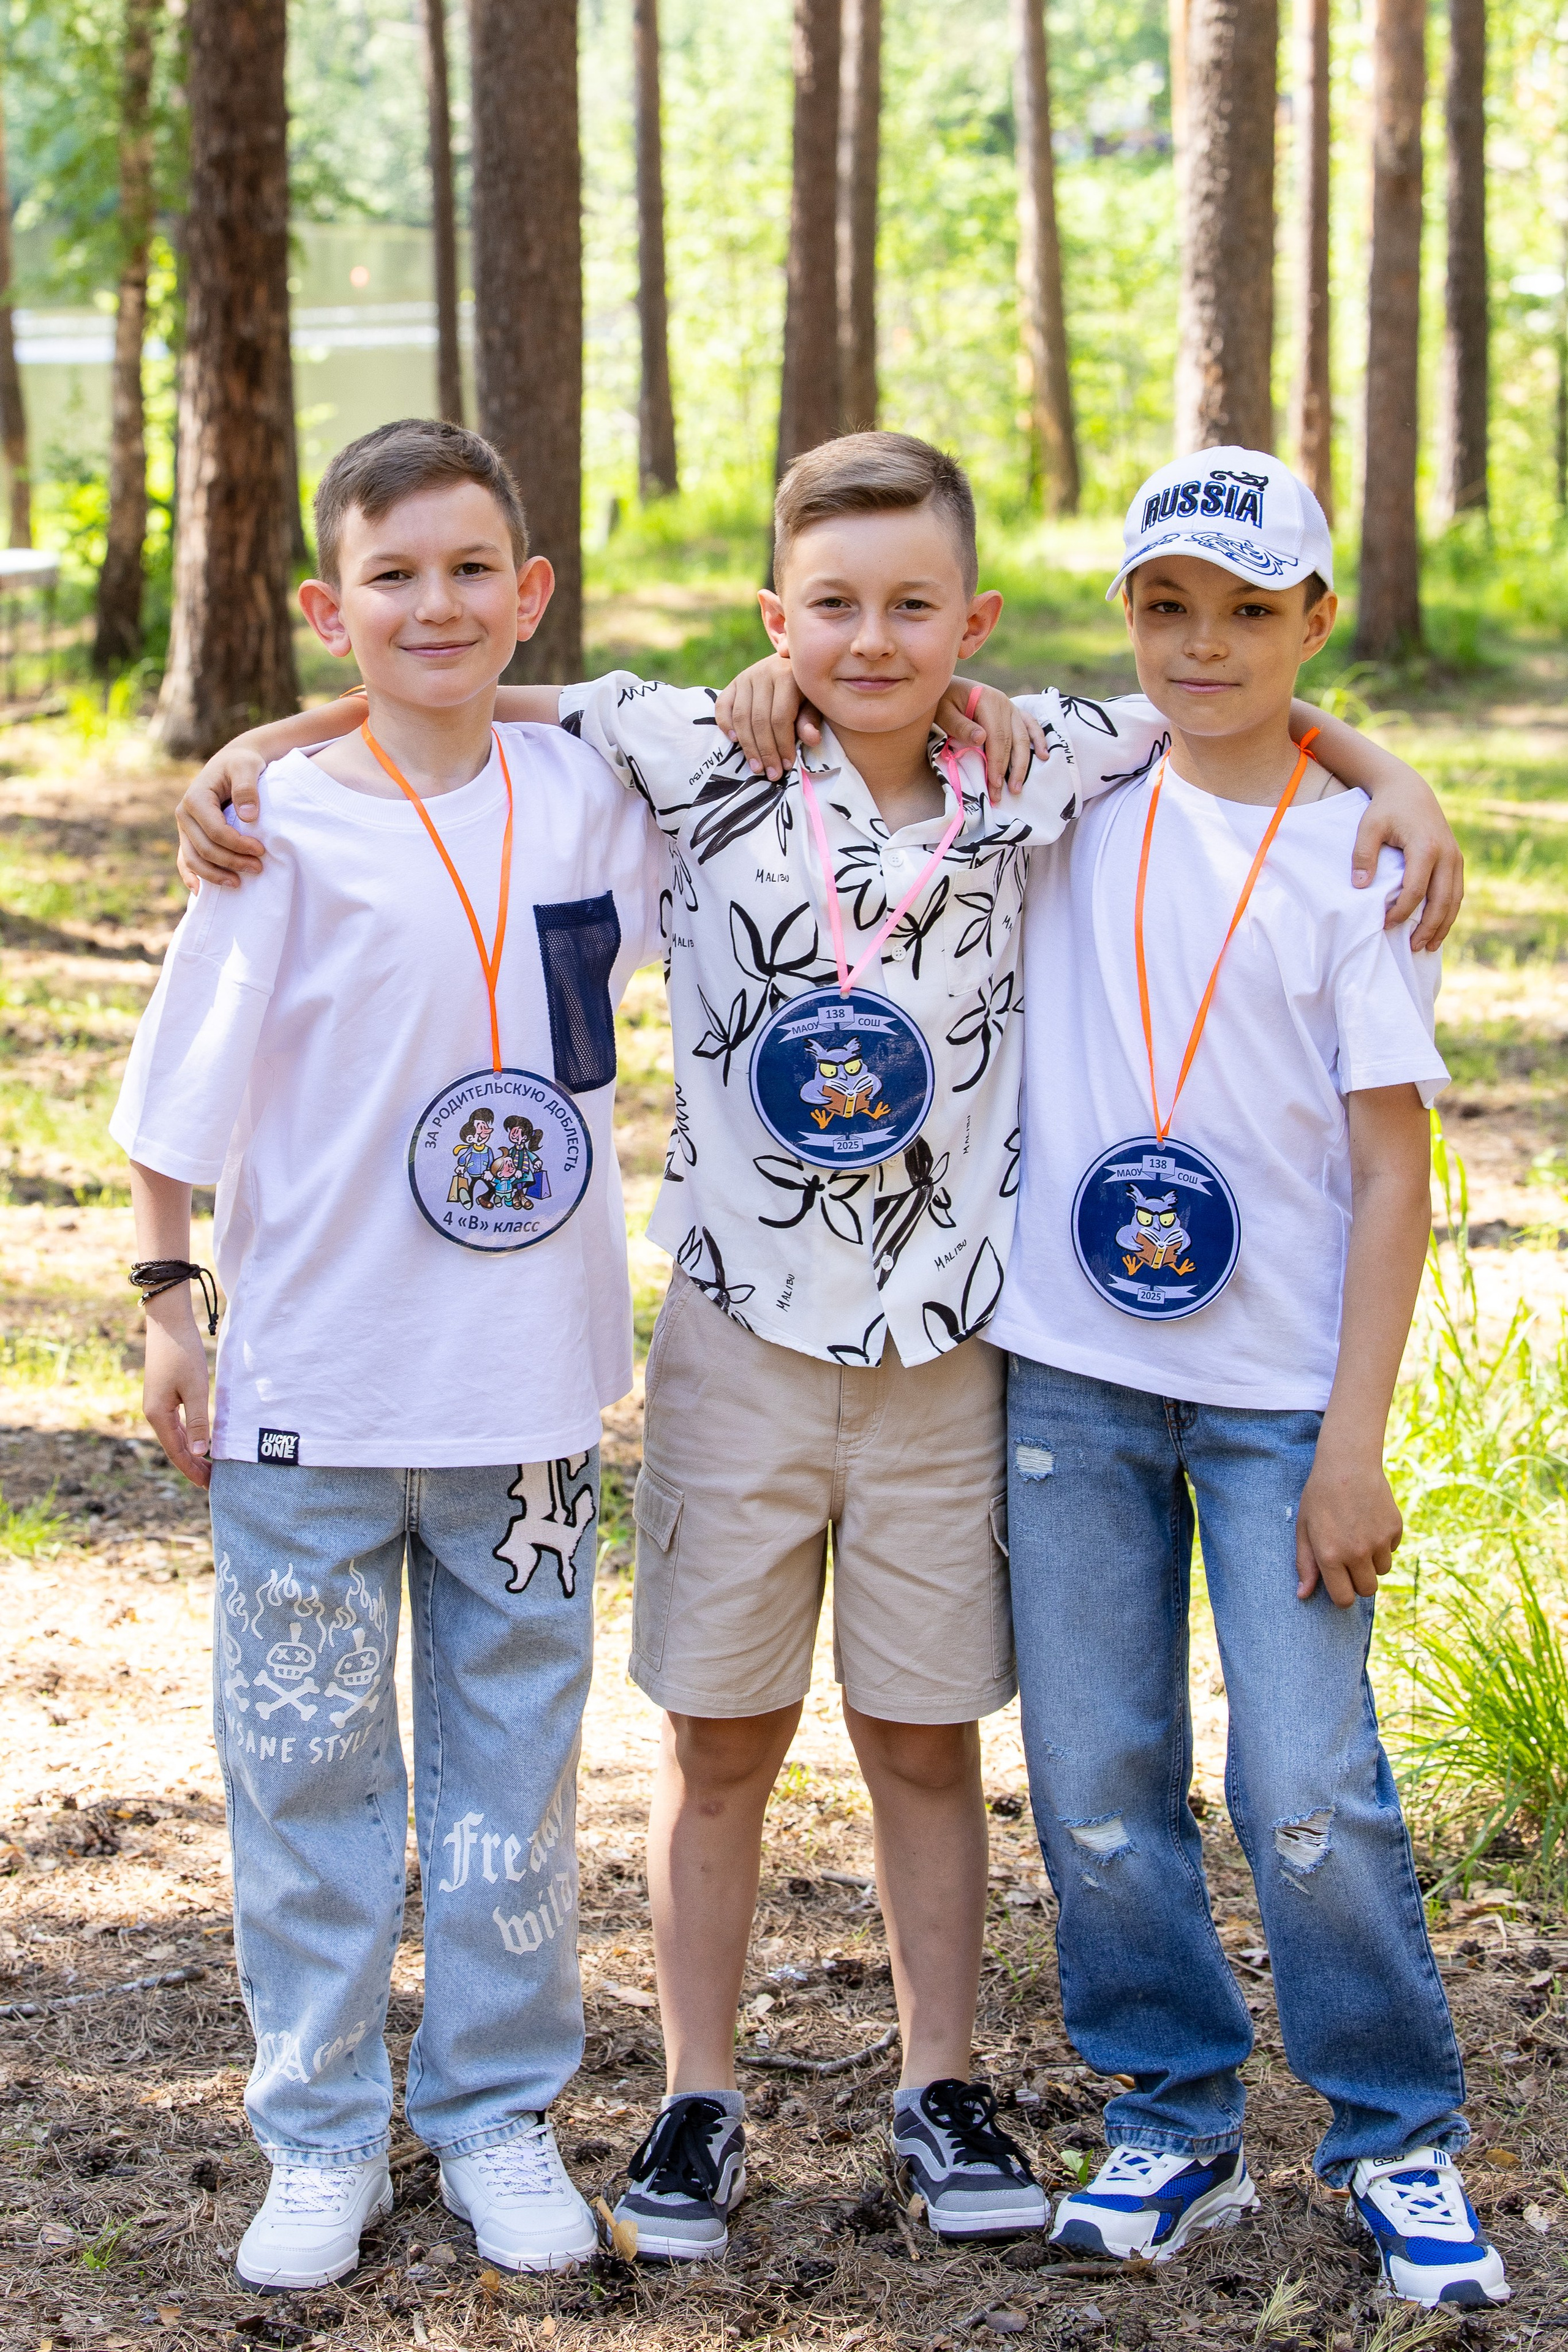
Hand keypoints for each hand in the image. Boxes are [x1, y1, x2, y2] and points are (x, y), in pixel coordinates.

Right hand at [142, 1298, 212, 1489]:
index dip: (193, 1471)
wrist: (168, 1323)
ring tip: (210, 1468)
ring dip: (191, 1453)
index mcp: (158, 1415)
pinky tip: (201, 1443)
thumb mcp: (194, 1388)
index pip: (177, 1453)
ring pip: (175, 1438)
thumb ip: (198, 1421)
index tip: (211, 1486)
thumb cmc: (182, 1353)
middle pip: (175, 1448)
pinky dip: (189, 1438)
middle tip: (216, 1482)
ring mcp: (158, 1405)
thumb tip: (199, 1452)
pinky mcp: (164, 1396)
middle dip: (194, 1466)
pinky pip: (176, 1425)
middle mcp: (154, 1414)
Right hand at [175, 746, 266, 889]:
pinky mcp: (189, 836)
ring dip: (215, 876)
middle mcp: (184, 814)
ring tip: (239, 884)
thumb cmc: (241, 764)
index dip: (237, 845)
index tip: (261, 850)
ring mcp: (185, 828)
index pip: (215, 830)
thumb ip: (247, 787)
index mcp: (195, 798)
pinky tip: (200, 892)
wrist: (232, 764)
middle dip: (231, 862)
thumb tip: (248, 816)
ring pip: (193, 860)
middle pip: (205, 849)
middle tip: (258, 868)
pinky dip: (192, 877)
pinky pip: (186, 860)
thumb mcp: (247, 766)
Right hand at [714, 654, 819, 779]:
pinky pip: (722, 706)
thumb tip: (811, 739)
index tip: (786, 766)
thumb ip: (811, 721)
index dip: (783, 745)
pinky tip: (734, 741)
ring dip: (747, 746)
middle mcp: (763, 672)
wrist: (792, 665)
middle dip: (765, 751)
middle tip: (771, 774)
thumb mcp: (815, 704)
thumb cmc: (807, 691)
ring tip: (756, 767)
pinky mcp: (733, 683)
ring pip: (741, 717)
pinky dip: (725, 724)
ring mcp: (745, 677)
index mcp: (787, 676)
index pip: (780, 717)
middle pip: (759, 720)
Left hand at [938, 681, 1049, 805]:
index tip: (994, 783)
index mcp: (987, 700)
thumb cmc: (941, 700)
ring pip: (1023, 737)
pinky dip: (1038, 740)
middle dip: (1008, 770)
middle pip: (1011, 740)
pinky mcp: (1013, 712)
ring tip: (1018, 787)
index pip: (997, 737)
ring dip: (1023, 763)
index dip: (997, 762)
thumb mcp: (943, 712)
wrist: (944, 685)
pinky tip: (1044, 755)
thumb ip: (960, 725)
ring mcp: (1010, 707)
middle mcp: (1004, 703)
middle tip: (1001, 794)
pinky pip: (1030, 726)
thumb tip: (982, 738)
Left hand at [1295, 1443, 1400, 1606]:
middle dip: (1359, 1581)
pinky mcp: (1395, 1529)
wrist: (1348, 1464)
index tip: (1340, 1585)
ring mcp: (1379, 1541)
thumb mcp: (1304, 1528)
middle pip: (1367, 1590)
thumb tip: (1303, 1596)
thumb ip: (1305, 1564)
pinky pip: (1392, 1549)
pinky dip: (1383, 1543)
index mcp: (1330, 1556)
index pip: (1345, 1599)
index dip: (1342, 1596)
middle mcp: (1356, 1553)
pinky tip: (1369, 1522)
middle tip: (1348, 1560)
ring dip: (1372, 1562)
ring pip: (1382, 1571)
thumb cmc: (1320, 1497)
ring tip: (1358, 1536)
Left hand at [1349, 775, 1461, 952]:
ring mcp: (1455, 857)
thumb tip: (1360, 887)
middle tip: (1412, 947)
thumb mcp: (1368, 826)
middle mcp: (1446, 853)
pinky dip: (1449, 912)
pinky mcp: (1457, 859)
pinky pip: (1457, 891)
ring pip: (1455, 899)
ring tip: (1428, 946)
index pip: (1416, 890)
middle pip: (1441, 900)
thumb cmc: (1386, 809)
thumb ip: (1363, 855)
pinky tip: (1438, 927)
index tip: (1386, 925)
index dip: (1402, 911)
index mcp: (1425, 847)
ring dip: (1443, 925)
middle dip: (1428, 927)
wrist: (1409, 789)